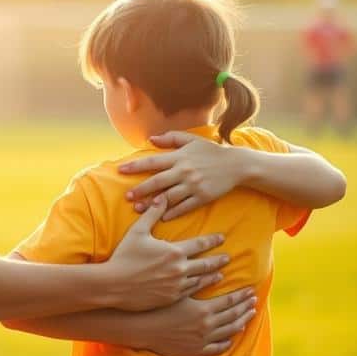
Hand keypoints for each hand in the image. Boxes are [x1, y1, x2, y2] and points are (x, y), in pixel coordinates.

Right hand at [101, 197, 227, 311]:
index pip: (200, 244)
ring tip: (220, 273)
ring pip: (201, 280)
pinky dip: (201, 288)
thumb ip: (152, 214)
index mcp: (173, 251)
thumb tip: (161, 197)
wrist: (113, 285)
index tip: (222, 238)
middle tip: (228, 257)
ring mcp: (177, 286)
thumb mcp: (137, 232)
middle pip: (206, 263)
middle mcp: (179, 269)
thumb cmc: (124, 256)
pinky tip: (203, 287)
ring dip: (213, 275)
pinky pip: (191, 293)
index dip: (212, 240)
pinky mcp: (171, 299)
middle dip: (218, 259)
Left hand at [118, 131, 249, 220]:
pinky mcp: (202, 197)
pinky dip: (172, 213)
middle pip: (157, 182)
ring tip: (138, 209)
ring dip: (152, 204)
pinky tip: (162, 217)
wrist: (236, 164)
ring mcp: (193, 185)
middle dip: (140, 190)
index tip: (121, 170)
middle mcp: (184, 171)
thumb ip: (170, 138)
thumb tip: (150, 139)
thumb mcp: (191, 140)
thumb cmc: (211, 151)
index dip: (136, 166)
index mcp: (180, 157)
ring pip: (168, 197)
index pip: (153, 162)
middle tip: (127, 196)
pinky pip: (184, 207)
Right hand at [138, 288, 258, 355]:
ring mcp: (202, 340)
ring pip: (229, 331)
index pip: (231, 300)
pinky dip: (227, 342)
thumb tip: (216, 271)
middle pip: (233, 315)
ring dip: (242, 322)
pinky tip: (231, 338)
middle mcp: (207, 326)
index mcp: (203, 309)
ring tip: (249, 316)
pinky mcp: (195, 351)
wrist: (139, 327)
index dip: (242, 295)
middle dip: (245, 307)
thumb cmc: (155, 302)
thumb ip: (197, 277)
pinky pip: (217, 348)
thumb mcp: (177, 286)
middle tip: (254, 300)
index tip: (251, 290)